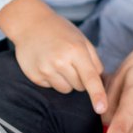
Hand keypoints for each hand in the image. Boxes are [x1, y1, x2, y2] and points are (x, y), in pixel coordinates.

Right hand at [0, 0, 106, 114]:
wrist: (30, 24)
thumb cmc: (60, 31)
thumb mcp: (82, 39)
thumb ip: (94, 60)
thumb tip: (99, 80)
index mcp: (76, 50)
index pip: (90, 78)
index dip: (97, 95)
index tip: (101, 109)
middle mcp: (60, 61)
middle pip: (80, 86)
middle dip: (80, 78)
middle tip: (71, 62)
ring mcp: (46, 69)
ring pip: (66, 90)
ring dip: (66, 81)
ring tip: (59, 63)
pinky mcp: (35, 76)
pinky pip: (52, 87)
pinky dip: (53, 79)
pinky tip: (47, 64)